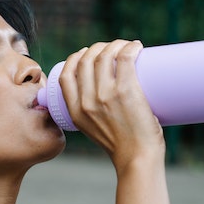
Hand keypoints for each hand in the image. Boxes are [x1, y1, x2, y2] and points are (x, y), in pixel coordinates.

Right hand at [58, 40, 164, 166]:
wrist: (137, 159)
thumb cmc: (122, 147)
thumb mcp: (95, 131)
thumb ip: (94, 115)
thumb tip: (107, 98)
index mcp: (75, 111)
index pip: (66, 75)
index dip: (75, 58)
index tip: (88, 54)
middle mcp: (87, 101)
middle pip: (86, 60)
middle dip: (98, 48)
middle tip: (113, 50)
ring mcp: (106, 95)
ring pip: (105, 55)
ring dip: (116, 44)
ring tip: (128, 47)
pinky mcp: (126, 91)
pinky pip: (125, 58)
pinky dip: (130, 47)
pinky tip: (136, 46)